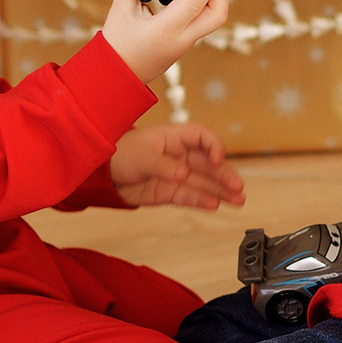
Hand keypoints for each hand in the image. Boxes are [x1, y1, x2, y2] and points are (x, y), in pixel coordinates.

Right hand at [98, 0, 236, 84]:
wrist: (120, 74)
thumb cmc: (118, 45)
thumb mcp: (120, 10)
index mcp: (166, 30)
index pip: (196, 3)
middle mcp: (183, 37)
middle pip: (218, 13)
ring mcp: (188, 40)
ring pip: (217, 16)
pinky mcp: (188, 37)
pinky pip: (209, 17)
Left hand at [106, 121, 246, 210]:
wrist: (103, 174)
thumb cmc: (120, 153)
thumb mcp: (141, 156)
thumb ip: (163, 165)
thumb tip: (183, 174)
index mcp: (175, 137)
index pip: (202, 137)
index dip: (214, 146)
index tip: (219, 158)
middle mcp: (180, 156)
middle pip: (208, 164)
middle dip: (224, 175)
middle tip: (238, 187)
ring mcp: (176, 174)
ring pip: (203, 182)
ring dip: (221, 191)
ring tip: (238, 201)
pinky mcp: (169, 192)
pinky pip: (189, 196)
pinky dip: (202, 201)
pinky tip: (215, 205)